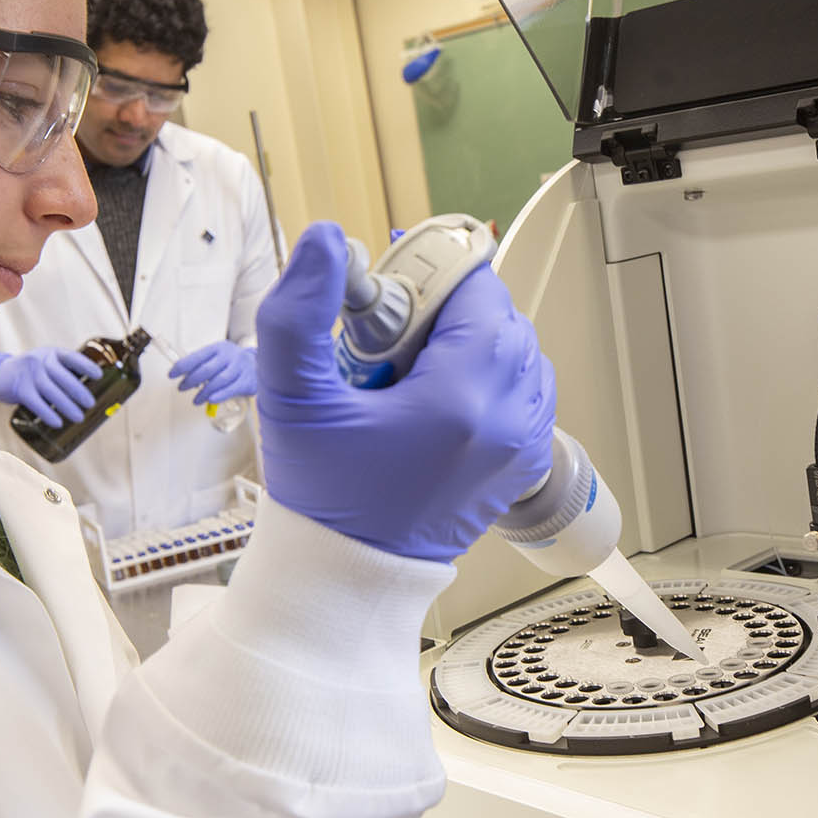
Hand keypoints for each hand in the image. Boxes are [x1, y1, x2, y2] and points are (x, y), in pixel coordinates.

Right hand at [0, 347, 102, 427]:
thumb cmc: (30, 371)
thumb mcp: (46, 363)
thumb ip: (63, 372)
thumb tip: (89, 392)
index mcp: (52, 354)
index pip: (72, 357)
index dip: (86, 366)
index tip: (99, 376)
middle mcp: (41, 361)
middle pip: (63, 377)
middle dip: (79, 392)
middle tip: (90, 404)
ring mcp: (29, 375)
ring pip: (52, 392)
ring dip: (67, 406)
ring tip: (79, 417)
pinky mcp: (19, 390)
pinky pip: (36, 403)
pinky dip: (48, 414)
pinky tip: (58, 423)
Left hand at [167, 340, 256, 405]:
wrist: (260, 365)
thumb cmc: (233, 363)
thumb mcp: (218, 356)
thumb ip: (202, 363)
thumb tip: (182, 373)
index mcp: (219, 348)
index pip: (197, 356)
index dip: (182, 366)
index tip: (171, 374)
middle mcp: (230, 356)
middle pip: (206, 370)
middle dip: (190, 380)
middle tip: (182, 387)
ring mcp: (239, 368)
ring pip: (218, 381)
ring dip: (203, 392)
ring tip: (196, 399)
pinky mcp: (246, 381)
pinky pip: (230, 390)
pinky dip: (218, 396)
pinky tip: (210, 400)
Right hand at [255, 222, 554, 562]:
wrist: (347, 575)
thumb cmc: (322, 497)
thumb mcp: (290, 398)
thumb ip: (298, 312)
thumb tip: (324, 242)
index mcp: (459, 399)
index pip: (476, 291)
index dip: (431, 279)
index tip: (390, 299)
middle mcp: (505, 421)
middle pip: (500, 319)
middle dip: (448, 313)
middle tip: (390, 342)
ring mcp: (521, 446)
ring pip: (519, 353)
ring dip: (473, 345)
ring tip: (413, 375)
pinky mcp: (521, 466)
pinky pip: (527, 393)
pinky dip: (492, 381)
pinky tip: (439, 399)